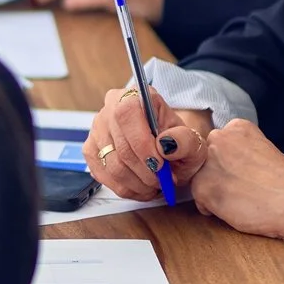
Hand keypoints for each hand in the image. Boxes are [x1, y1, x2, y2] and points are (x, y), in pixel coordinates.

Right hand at [81, 86, 211, 202]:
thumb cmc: (177, 141)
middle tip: (163, 182)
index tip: (160, 166)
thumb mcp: (192, 140)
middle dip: (145, 171)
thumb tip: (166, 144)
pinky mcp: (91, 151)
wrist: (167, 146)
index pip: (127, 114)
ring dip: (137, 183)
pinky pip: (104, 176)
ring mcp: (96, 130)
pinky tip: (141, 186)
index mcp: (135, 96)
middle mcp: (109, 109)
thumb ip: (186, 141)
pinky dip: (126, 188)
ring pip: (112, 166)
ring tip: (155, 185)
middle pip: (120, 146)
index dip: (142, 144)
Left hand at [189, 119, 283, 244]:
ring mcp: (207, 162)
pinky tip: (236, 209)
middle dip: (218, 175)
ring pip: (200, 181)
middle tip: (243, 188)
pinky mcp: (201, 187)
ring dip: (215, 192)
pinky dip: (214, 210)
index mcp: (237, 127)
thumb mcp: (266, 151)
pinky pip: (201, 202)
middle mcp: (217, 138)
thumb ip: (247, 151)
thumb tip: (242, 163)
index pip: (219, 146)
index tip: (248, 174)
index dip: (231, 164)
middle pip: (204, 161)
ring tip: (241, 199)